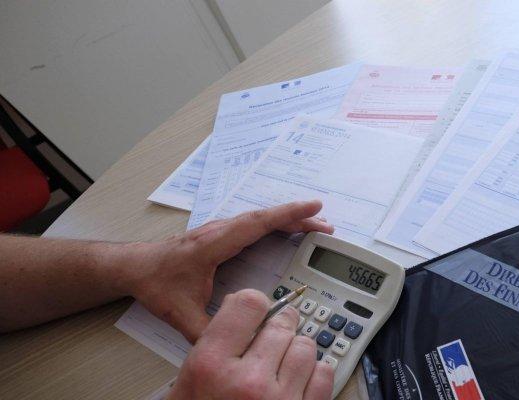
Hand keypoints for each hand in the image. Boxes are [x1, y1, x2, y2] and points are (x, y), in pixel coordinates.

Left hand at [125, 200, 333, 341]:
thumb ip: (207, 331)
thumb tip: (234, 344)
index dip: (288, 216)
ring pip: (261, 219)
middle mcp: (219, 231)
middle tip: (327, 225)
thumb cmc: (155, 283)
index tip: (313, 209)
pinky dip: (276, 223)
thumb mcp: (180, 313)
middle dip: (299, 218)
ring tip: (315, 226)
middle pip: (266, 218)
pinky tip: (288, 229)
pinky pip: (255, 224)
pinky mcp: (221, 234)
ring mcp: (220, 229)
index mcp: (213, 244)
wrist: (134, 267)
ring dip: (289, 219)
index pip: (257, 224)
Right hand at [168, 289, 333, 399]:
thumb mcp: (188, 382)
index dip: (255, 305)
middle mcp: (247, 382)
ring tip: (282, 363)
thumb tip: (244, 304)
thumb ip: (216, 341)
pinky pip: (324, 374)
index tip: (256, 311)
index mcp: (211, 366)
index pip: (249, 303)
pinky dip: (315, 373)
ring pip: (306, 346)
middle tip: (272, 337)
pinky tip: (297, 381)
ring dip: (297, 350)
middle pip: (282, 323)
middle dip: (279, 327)